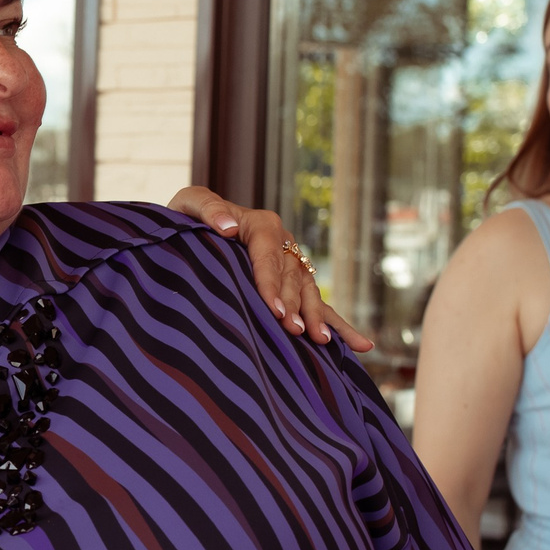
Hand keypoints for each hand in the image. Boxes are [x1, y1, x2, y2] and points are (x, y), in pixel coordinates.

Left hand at [168, 187, 371, 350]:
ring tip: (322, 340)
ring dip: (318, 317)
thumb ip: (207, 209)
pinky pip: (319, 304)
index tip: (273, 309)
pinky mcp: (294, 284)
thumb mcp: (190, 203)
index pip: (269, 255)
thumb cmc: (188, 217)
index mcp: (263, 225)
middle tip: (294, 331)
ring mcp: (292, 265)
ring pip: (310, 292)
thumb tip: (230, 228)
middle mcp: (284, 243)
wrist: (192, 231)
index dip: (272, 283)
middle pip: (293, 277)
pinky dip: (339, 324)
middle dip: (295, 305)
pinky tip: (361, 346)